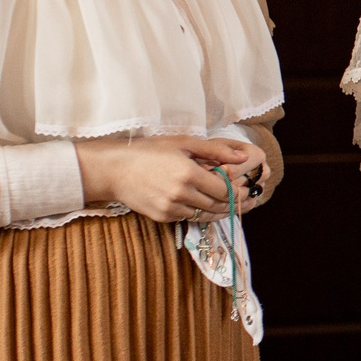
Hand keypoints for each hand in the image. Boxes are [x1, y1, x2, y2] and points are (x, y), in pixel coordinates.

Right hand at [75, 135, 263, 223]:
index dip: (238, 192)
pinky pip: (187, 217)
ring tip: (229, 205)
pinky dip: (198, 212)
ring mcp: (170, 208)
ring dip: (218, 210)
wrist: (115, 170)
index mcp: (188, 174)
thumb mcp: (183, 143)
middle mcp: (180, 194)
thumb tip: (243, 157)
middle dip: (233, 203)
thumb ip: (215, 151)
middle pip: (217, 205)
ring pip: (204, 214)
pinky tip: (203, 205)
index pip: (224, 190)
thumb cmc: (149, 151)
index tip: (246, 190)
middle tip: (245, 200)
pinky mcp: (162, 217)